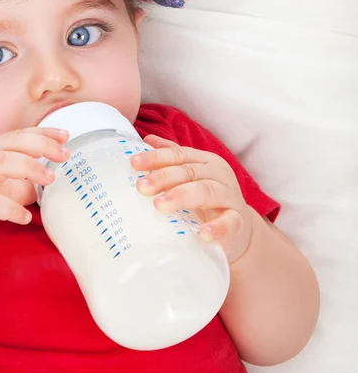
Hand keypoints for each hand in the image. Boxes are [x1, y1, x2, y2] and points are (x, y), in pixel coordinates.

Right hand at [0, 127, 69, 252]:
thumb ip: (21, 177)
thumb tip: (51, 175)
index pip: (18, 135)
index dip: (43, 133)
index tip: (65, 135)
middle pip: (12, 143)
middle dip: (41, 146)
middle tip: (64, 155)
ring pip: (0, 163)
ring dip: (28, 168)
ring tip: (50, 179)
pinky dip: (10, 207)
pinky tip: (25, 216)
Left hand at [130, 134, 252, 262]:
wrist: (239, 228)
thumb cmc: (208, 199)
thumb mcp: (191, 176)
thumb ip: (173, 158)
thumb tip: (147, 139)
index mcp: (205, 161)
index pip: (178, 154)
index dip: (156, 157)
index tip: (134, 163)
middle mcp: (218, 174)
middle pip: (189, 171)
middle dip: (163, 177)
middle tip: (141, 187)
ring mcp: (229, 197)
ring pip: (206, 191)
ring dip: (182, 196)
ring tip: (160, 206)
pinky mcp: (238, 221)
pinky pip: (230, 222)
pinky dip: (217, 227)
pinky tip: (203, 233)